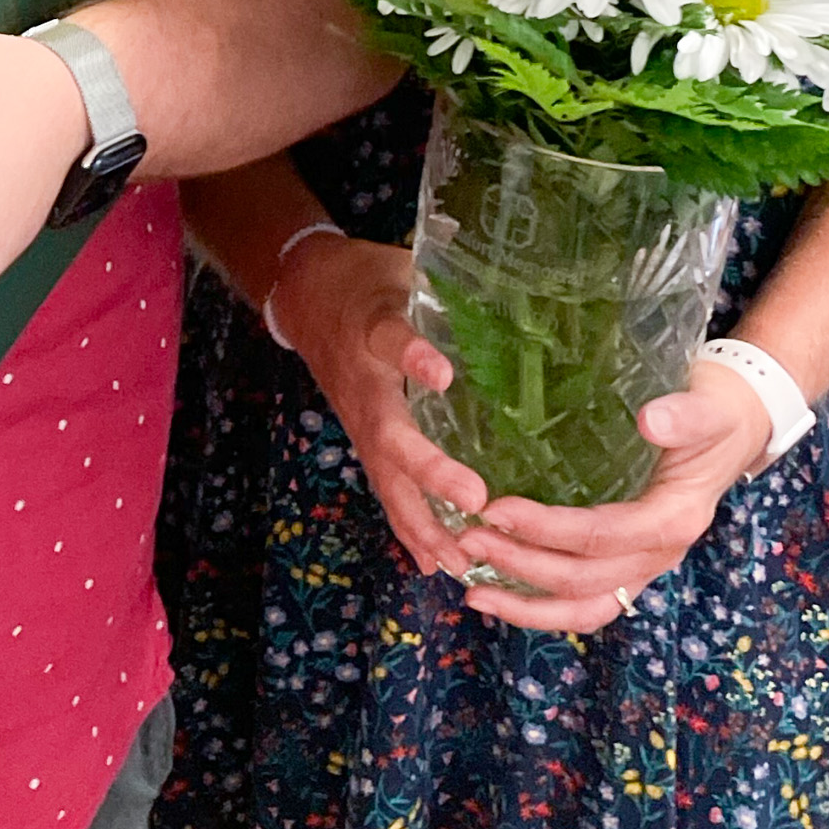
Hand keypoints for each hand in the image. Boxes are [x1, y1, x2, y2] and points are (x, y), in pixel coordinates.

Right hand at [266, 232, 488, 575]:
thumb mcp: (402, 265)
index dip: (413, 354)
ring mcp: (360, 418)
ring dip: (420, 521)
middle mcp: (363, 383)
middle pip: (389, 432)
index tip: (441, 373)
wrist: (304, 293)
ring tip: (458, 560)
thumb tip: (523, 286)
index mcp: (371, 328)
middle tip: (475, 500)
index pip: (389, 338)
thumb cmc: (365, 279)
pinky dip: (409, 528)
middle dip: (429, 471)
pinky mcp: (364, 438)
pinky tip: (436, 564)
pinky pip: (386, 486)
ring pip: (385, 475)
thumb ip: (450, 283)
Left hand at [458, 357, 774, 633]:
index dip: (547, 529)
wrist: (734, 425)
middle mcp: (660, 553)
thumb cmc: (715, 411)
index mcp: (675, 518)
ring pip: (584, 608)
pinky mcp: (628, 565)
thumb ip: (684, 416)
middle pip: (585, 580)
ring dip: (527, 605)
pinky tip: (498, 593)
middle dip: (522, 566)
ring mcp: (644, 566)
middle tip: (468, 538)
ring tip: (473, 591)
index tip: (496, 509)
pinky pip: (586, 601)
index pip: (603, 536)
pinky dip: (542, 607)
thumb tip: (650, 420)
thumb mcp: (707, 407)